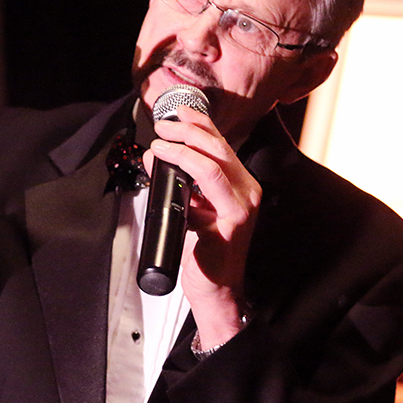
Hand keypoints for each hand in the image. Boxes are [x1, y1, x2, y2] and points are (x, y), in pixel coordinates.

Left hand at [146, 106, 260, 347]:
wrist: (216, 290)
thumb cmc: (204, 252)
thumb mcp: (190, 209)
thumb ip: (180, 183)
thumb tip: (155, 156)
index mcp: (241, 185)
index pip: (221, 144)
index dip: (199, 123)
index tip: (177, 112)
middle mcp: (248, 192)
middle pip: (219, 148)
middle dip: (187, 131)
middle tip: (161, 128)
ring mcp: (242, 209)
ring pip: (213, 165)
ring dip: (181, 149)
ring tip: (158, 145)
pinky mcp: (230, 226)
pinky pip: (205, 191)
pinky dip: (183, 174)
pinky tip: (163, 171)